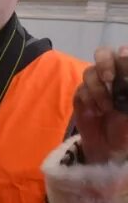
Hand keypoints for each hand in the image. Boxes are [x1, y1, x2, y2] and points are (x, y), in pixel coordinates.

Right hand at [77, 46, 127, 163]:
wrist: (110, 149)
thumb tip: (124, 57)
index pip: (125, 55)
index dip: (123, 57)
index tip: (123, 66)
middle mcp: (115, 75)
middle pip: (104, 53)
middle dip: (105, 63)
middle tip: (109, 78)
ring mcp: (97, 85)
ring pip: (90, 71)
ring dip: (98, 90)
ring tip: (106, 108)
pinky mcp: (82, 96)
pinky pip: (80, 89)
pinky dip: (88, 100)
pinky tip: (96, 112)